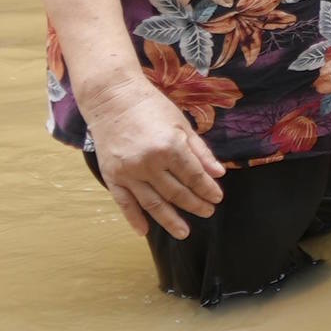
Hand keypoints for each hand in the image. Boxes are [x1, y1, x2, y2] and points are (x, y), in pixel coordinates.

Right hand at [83, 81, 224, 239]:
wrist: (112, 98)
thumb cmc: (151, 107)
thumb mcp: (182, 124)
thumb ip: (200, 151)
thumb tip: (218, 174)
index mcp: (170, 147)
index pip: (194, 176)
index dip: (207, 189)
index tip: (217, 198)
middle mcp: (149, 163)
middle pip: (176, 193)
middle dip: (194, 204)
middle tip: (207, 212)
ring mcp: (128, 172)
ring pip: (153, 203)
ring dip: (170, 220)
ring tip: (184, 232)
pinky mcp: (112, 176)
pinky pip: (124, 203)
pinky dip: (134, 219)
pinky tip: (145, 231)